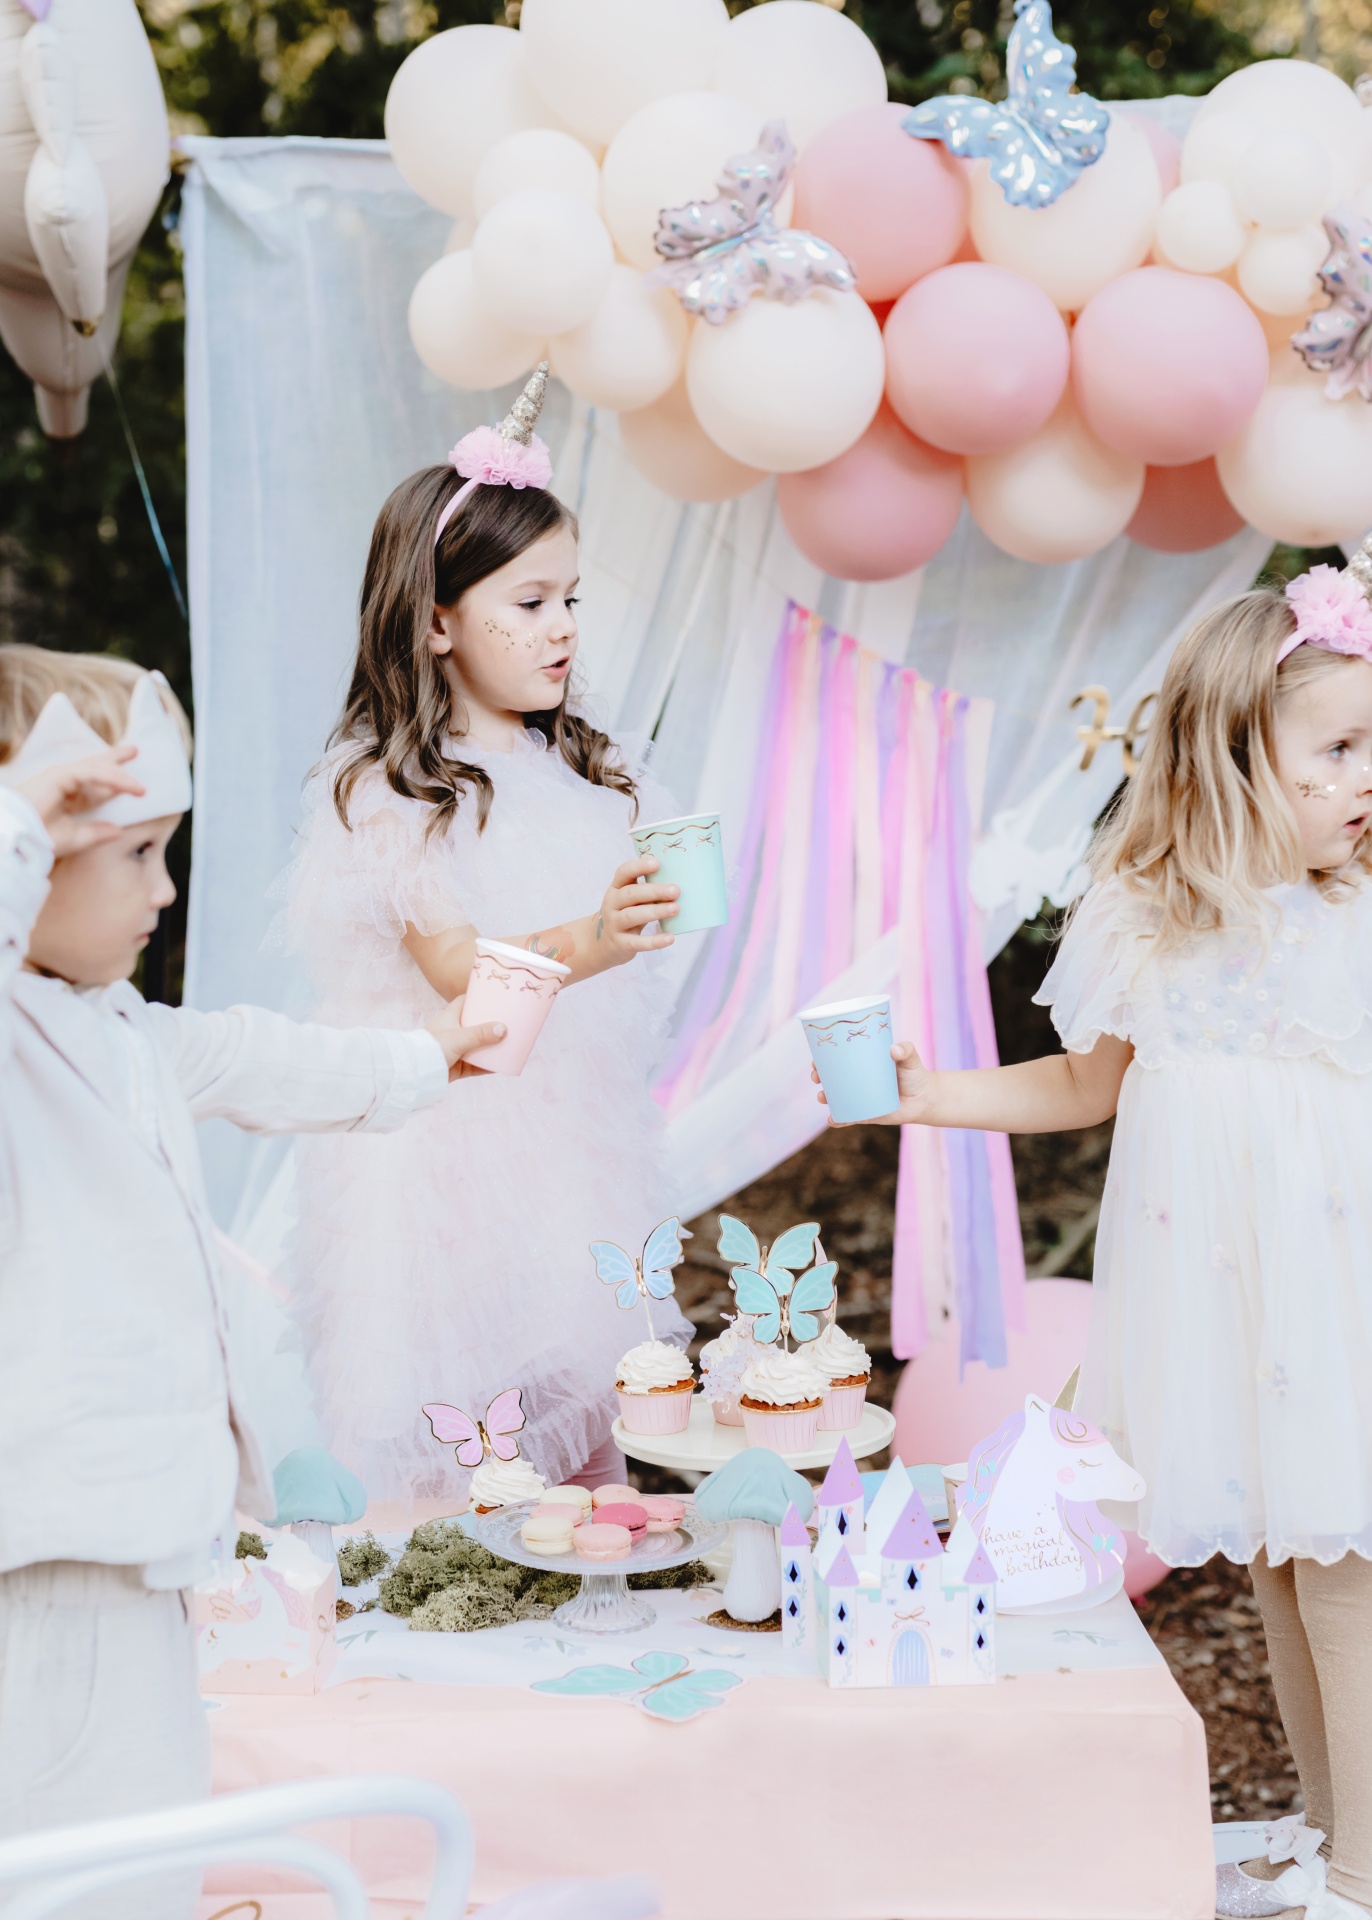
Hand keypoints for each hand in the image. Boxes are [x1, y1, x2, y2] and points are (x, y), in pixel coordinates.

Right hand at [18, 746, 144, 856]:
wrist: (19, 840)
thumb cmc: (40, 840)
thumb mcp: (76, 838)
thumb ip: (97, 833)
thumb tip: (119, 831)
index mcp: (68, 800)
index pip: (96, 788)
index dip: (116, 786)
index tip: (138, 788)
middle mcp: (65, 785)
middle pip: (96, 769)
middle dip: (114, 759)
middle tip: (134, 750)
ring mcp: (61, 777)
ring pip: (96, 769)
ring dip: (118, 766)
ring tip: (135, 753)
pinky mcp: (60, 775)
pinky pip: (93, 773)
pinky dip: (113, 777)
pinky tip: (131, 784)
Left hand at [426, 996, 506, 1080]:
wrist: (415, 1073)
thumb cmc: (432, 1047)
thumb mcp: (458, 1038)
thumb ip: (480, 1034)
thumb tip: (504, 1029)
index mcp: (451, 1017)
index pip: (465, 1001)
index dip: (478, 998)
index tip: (495, 996)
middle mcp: (454, 1031)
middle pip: (476, 1024)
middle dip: (490, 1024)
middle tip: (509, 1021)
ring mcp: (456, 1050)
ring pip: (478, 1046)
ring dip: (491, 1047)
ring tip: (510, 1044)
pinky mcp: (458, 1066)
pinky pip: (477, 1065)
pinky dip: (488, 1066)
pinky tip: (501, 1066)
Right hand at [593, 855, 678, 966]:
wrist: (602, 944)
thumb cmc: (624, 915)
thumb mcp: (630, 901)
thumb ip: (647, 892)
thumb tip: (678, 885)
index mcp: (616, 888)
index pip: (623, 873)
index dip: (639, 866)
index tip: (657, 863)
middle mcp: (612, 904)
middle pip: (630, 894)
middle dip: (654, 891)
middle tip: (675, 890)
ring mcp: (614, 924)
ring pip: (633, 916)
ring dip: (655, 912)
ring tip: (675, 909)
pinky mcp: (620, 944)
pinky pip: (638, 942)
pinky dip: (654, 941)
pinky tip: (670, 938)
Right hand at [811, 1039, 929, 1125]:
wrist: (924, 1099)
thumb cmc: (914, 1074)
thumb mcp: (910, 1059)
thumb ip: (906, 1051)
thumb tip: (894, 1049)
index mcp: (862, 1064)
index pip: (838, 1059)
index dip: (823, 1058)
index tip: (817, 1059)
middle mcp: (857, 1081)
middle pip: (832, 1078)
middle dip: (819, 1076)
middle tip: (816, 1076)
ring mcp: (860, 1098)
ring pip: (836, 1098)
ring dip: (825, 1097)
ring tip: (823, 1097)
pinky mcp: (866, 1114)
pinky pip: (848, 1118)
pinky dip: (838, 1120)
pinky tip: (832, 1120)